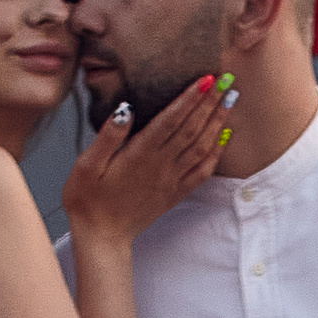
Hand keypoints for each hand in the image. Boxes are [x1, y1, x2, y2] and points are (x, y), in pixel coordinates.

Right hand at [60, 72, 230, 244]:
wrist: (102, 238)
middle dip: (210, 102)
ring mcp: (171, 180)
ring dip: (217, 122)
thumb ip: (108, 136)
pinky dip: (215, 153)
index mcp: (140, 154)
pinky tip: (223, 139)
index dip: (190, 98)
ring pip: (201, 146)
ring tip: (230, 100)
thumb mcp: (86, 165)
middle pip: (192, 128)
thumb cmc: (88, 201)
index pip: (171, 119)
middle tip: (227, 80)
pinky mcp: (174, 193)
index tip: (206, 79)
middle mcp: (161, 165)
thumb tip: (126, 109)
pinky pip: (201, 172)